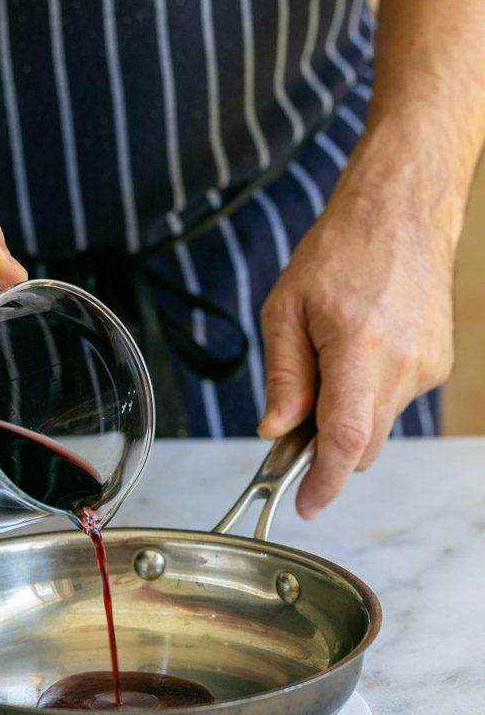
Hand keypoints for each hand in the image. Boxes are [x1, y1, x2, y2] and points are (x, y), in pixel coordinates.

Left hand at [257, 140, 455, 517]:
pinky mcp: (438, 365)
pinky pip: (394, 401)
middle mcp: (404, 364)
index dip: (324, 481)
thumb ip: (284, 377)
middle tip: (296, 418)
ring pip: (377, 424)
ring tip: (331, 357)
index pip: (345, 437)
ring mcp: (428, 367)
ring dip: (347, 414)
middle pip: (361, 442)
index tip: (307, 503)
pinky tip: (358, 350)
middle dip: (326, 447)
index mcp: (360, 347)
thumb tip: (277, 430)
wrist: (403, 211)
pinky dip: (367, 394)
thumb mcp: (286, 309)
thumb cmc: (340, 251)